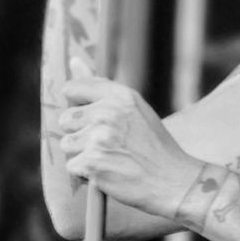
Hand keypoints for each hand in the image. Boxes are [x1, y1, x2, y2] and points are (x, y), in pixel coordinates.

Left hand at [59, 58, 199, 217]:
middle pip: (66, 119)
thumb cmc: (154, 145)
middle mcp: (107, 113)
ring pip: (67, 144)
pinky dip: (87, 174)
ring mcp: (99, 139)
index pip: (73, 89)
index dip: (79, 106)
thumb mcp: (135, 109)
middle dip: (81, 133)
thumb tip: (72, 59)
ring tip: (111, 158)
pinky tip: (110, 173)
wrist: (174, 181)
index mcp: (120, 95)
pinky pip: (72, 166)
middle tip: (109, 144)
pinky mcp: (92, 163)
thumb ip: (101, 87)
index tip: (92, 118)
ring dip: (83, 155)